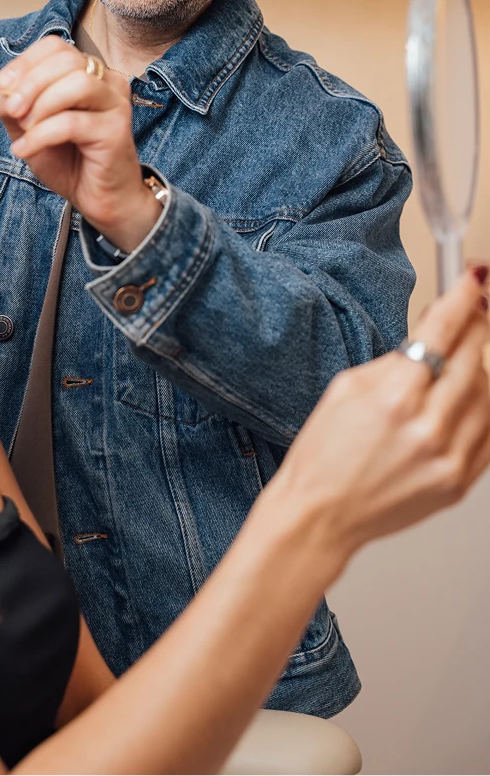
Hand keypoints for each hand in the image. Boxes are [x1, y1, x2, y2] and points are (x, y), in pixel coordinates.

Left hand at [0, 36, 159, 253]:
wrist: (99, 200)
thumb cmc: (69, 161)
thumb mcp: (30, 129)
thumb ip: (14, 106)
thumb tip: (2, 90)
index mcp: (88, 73)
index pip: (56, 46)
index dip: (25, 62)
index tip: (2, 85)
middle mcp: (107, 82)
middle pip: (66, 59)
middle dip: (30, 83)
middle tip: (12, 111)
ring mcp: (115, 104)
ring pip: (76, 83)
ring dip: (40, 106)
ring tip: (24, 131)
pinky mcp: (117, 130)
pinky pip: (72, 122)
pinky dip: (41, 135)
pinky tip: (25, 150)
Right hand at [271, 267, 489, 573]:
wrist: (321, 514)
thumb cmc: (324, 454)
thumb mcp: (347, 387)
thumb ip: (396, 360)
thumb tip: (433, 332)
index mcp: (394, 398)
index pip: (443, 332)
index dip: (462, 299)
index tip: (473, 281)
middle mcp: (428, 429)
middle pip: (473, 360)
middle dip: (476, 327)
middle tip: (474, 311)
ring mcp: (449, 459)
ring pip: (487, 396)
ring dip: (478, 370)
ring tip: (458, 365)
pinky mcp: (459, 483)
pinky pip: (489, 434)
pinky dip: (482, 410)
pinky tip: (464, 402)